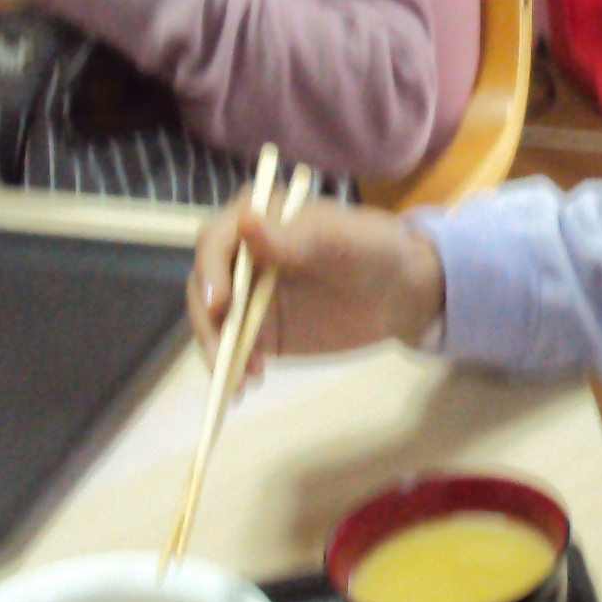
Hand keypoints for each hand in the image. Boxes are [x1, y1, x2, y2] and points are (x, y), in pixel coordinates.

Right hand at [188, 195, 444, 365]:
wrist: (397, 293)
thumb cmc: (375, 250)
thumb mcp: (344, 240)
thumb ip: (297, 236)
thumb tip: (246, 220)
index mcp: (259, 217)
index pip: (216, 237)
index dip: (211, 268)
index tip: (220, 304)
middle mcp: (243, 253)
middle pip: (204, 282)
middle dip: (208, 320)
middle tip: (225, 355)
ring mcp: (246, 293)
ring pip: (212, 320)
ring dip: (218, 349)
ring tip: (244, 378)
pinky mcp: (256, 327)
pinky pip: (230, 346)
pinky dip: (230, 366)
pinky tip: (247, 383)